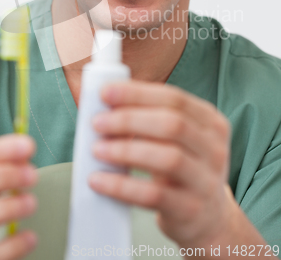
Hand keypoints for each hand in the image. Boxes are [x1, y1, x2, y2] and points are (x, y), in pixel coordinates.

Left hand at [89, 80, 231, 248]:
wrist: (208, 219)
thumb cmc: (182, 168)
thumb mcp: (178, 139)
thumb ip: (150, 117)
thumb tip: (105, 101)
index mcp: (212, 122)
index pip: (175, 99)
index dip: (138, 93)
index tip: (105, 92)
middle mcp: (215, 149)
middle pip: (173, 124)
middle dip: (130, 119)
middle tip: (97, 122)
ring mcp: (207, 182)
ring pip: (168, 158)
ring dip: (126, 150)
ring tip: (97, 149)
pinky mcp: (191, 210)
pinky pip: (154, 195)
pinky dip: (122, 186)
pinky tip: (99, 180)